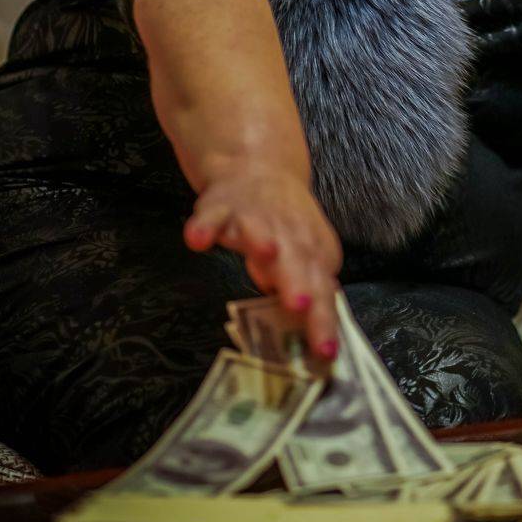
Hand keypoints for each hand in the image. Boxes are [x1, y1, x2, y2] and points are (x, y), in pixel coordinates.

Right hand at [183, 160, 342, 361]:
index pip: (321, 290)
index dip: (323, 319)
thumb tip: (310, 330)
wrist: (258, 169)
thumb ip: (307, 290)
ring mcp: (253, 217)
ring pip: (258, 230)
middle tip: (301, 306)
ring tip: (265, 259)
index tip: (325, 352)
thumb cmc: (285, 226)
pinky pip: (211, 217)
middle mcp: (287, 233)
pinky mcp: (220, 207)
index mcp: (312, 251)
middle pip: (295, 261)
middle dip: (298, 282)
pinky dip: (204, 226)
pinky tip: (197, 240)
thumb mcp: (305, 257)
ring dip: (261, 242)